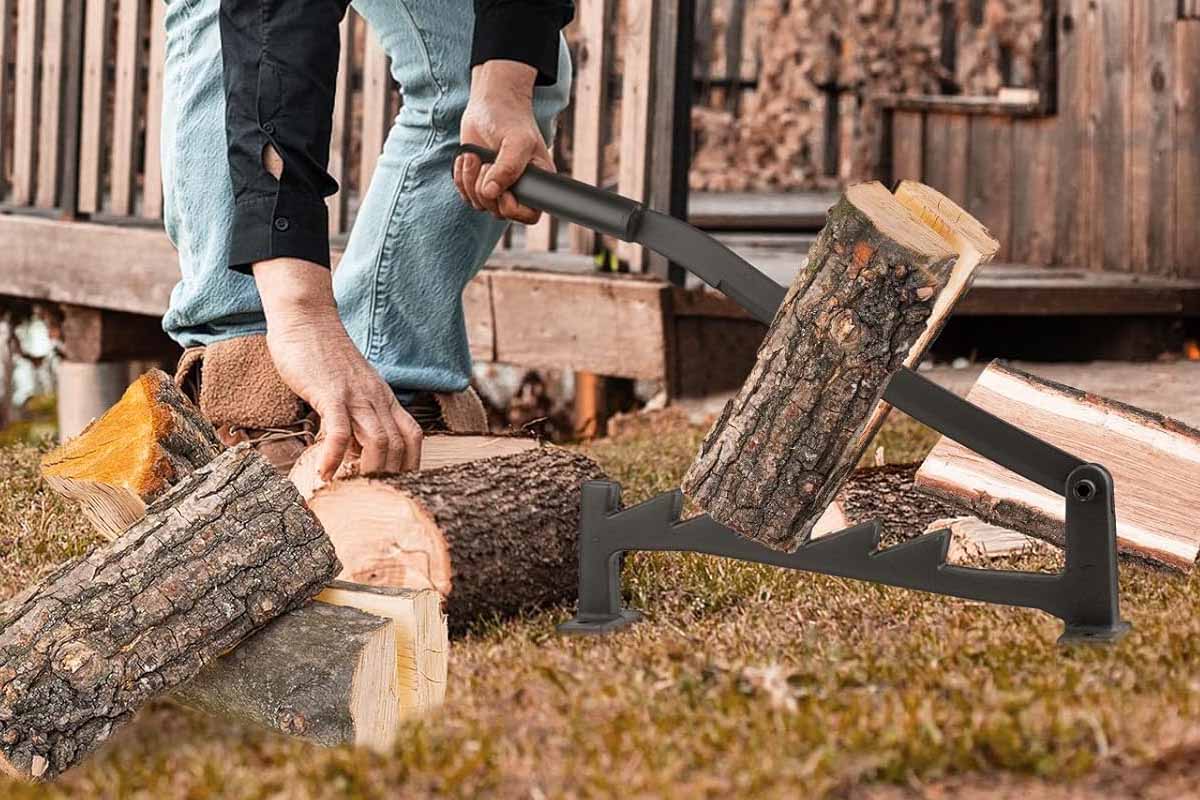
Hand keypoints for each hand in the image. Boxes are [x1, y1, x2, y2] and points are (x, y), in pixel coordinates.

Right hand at [253, 259, 421, 478]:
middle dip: (391, 476)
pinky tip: (326, 473)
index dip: (410, 464)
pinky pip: (339, 431)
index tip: (394, 485)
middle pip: (401, 445)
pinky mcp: (330, 393)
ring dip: (370, 472)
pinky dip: (335, 456)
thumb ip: (355, 420)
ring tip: (353, 491)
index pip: (413, 436)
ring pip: (380, 441)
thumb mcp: (347, 391)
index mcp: (383, 398)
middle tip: (372, 495)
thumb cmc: (323, 356)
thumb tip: (356, 452)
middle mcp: (376, 399)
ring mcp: (355, 396)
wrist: (307, 317)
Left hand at [454, 60, 550, 223]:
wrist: (490, 105)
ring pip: (479, 204)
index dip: (512, 208)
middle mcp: (517, 189)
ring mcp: (496, 187)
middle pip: (498, 213)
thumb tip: (491, 192)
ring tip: (474, 156)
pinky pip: (465, 195)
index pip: (529, 216)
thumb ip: (508, 168)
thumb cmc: (511, 120)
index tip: (503, 188)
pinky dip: (461, 177)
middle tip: (487, 162)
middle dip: (486, 188)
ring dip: (470, 180)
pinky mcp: (477, 182)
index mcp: (536, 182)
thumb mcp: (517, 141)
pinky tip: (468, 157)